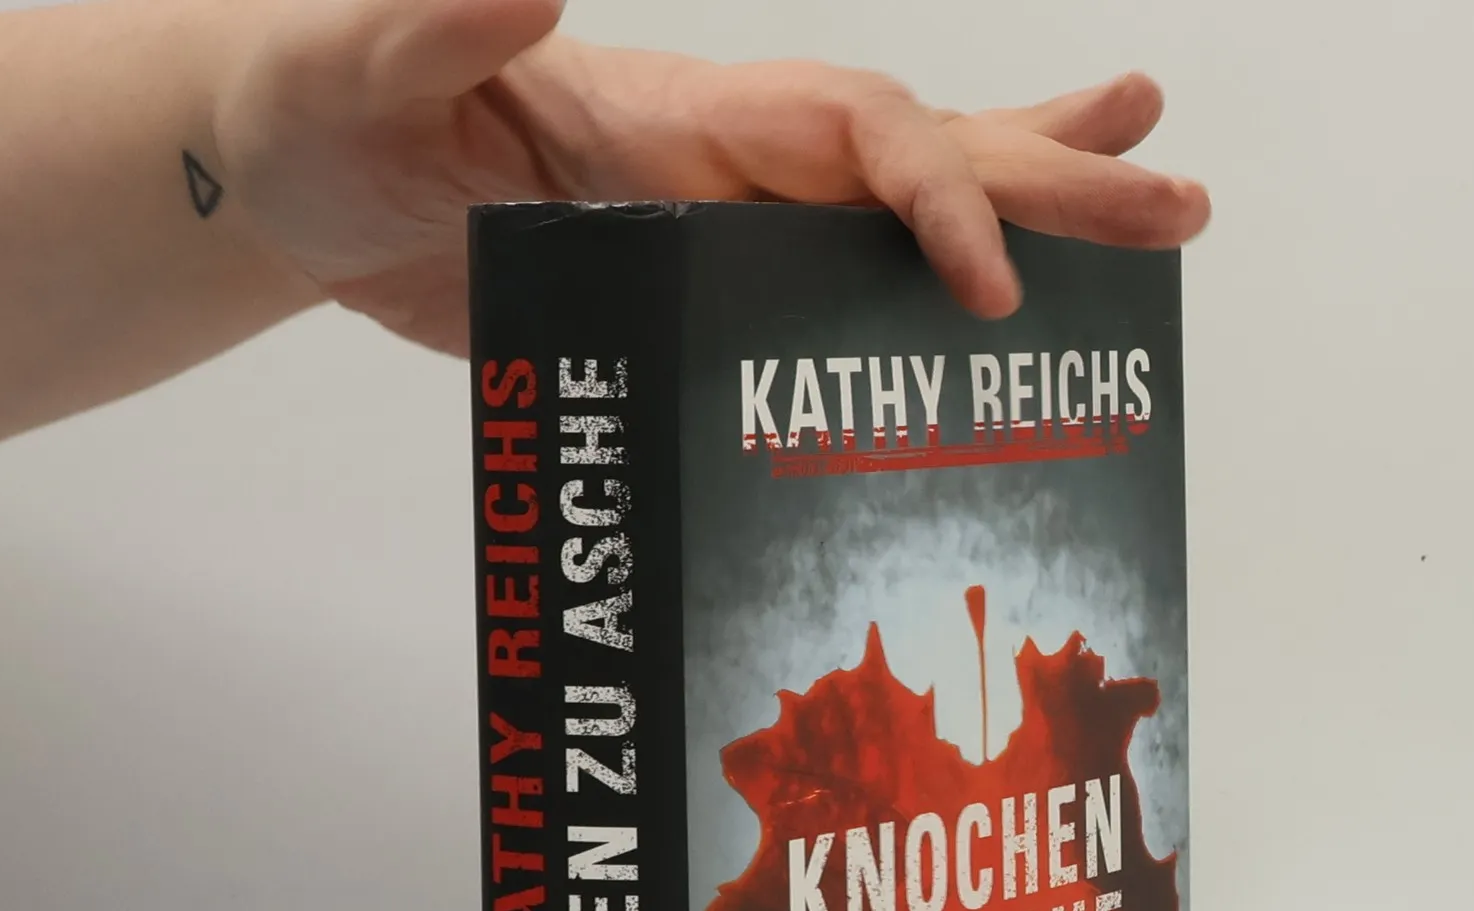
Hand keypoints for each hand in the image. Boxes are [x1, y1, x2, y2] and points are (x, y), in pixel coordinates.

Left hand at [213, 0, 1210, 354]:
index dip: (934, 199)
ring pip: (901, 210)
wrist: (292, 178)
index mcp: (678, 109)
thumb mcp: (353, 66)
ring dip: (1027, 210)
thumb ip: (435, 25)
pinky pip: (829, 295)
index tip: (992, 291)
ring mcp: (718, 221)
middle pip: (921, 156)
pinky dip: (918, 299)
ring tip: (1157, 215)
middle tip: (1181, 203)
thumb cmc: (311, 112)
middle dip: (1051, 182)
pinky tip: (985, 318)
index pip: (850, 136)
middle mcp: (724, 156)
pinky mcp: (693, 287)